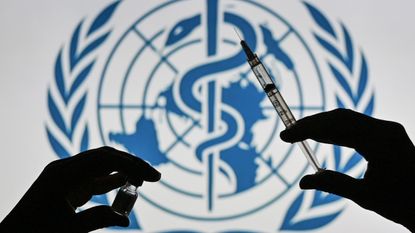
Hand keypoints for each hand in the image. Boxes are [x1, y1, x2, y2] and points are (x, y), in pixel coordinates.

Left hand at [0, 146, 160, 232]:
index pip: (105, 159)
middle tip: (154, 176)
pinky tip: (126, 183)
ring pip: (102, 165)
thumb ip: (98, 220)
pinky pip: (95, 178)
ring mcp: (67, 176)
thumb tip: (126, 218)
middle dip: (132, 164)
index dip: (132, 165)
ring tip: (144, 180)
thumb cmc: (36, 232)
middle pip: (105, 157)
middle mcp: (66, 168)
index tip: (152, 177)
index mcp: (64, 173)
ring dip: (124, 170)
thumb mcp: (69, 229)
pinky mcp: (69, 185)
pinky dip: (112, 180)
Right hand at [280, 109, 414, 231]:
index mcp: (381, 143)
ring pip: (346, 118)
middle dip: (312, 124)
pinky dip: (333, 127)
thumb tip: (303, 182)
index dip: (308, 130)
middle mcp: (385, 129)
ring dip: (321, 124)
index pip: (337, 128)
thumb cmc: (401, 203)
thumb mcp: (365, 197)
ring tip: (298, 132)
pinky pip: (354, 124)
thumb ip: (333, 184)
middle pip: (340, 118)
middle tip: (288, 132)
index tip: (286, 136)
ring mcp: (386, 128)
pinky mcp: (385, 131)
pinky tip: (319, 134)